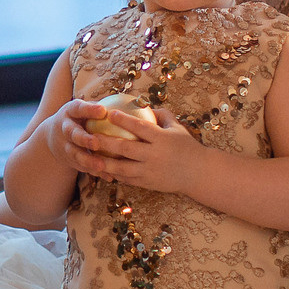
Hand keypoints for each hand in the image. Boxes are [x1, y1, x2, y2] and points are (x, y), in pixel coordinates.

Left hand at [55, 99, 197, 190]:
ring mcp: (150, 171)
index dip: (123, 120)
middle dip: (105, 142)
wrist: (199, 174)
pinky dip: (114, 174)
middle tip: (90, 135)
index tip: (109, 112)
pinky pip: (127, 179)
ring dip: (104, 162)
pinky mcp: (148, 183)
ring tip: (90, 155)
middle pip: (125, 148)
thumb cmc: (187, 147)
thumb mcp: (178, 128)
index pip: (139, 128)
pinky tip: (103, 168)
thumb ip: (162, 115)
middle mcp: (154, 156)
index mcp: (162, 139)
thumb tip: (144, 105)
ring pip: (122, 167)